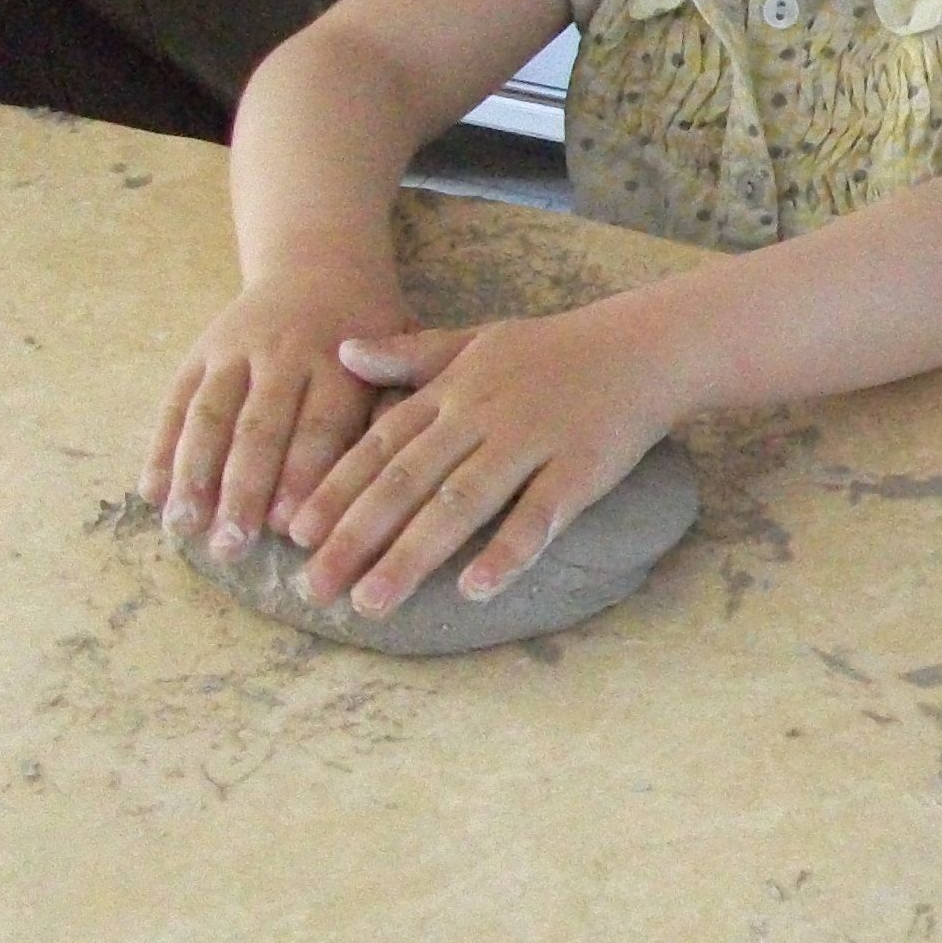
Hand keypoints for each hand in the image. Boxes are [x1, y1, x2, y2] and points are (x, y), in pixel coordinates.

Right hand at [144, 263, 410, 561]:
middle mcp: (284, 353)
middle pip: (259, 428)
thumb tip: (386, 460)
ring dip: (194, 474)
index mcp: (342, 360)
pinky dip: (162, 447)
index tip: (290, 529)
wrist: (320, 262)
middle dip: (243, 490)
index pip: (319, 425)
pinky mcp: (200, 352)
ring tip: (185, 526)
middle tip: (233, 545)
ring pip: (210, 415)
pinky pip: (177, 402)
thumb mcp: (403, 349)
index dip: (302, 477)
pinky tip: (153, 492)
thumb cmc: (373, 329)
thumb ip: (397, 398)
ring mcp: (235, 351)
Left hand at [283, 300, 675, 617]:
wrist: (646, 345)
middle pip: (407, 481)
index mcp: (453, 391)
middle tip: (314, 590)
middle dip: (355, 537)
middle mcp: (483, 416)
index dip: (336, 490)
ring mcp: (532, 441)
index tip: (295, 536)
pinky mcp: (581, 467)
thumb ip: (412, 354)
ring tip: (372, 603)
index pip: (381, 445)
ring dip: (412, 555)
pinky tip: (475, 588)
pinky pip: (539, 514)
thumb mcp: (478, 340)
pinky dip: (507, 551)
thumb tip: (344, 352)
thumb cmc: (557, 350)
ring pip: (460, 503)